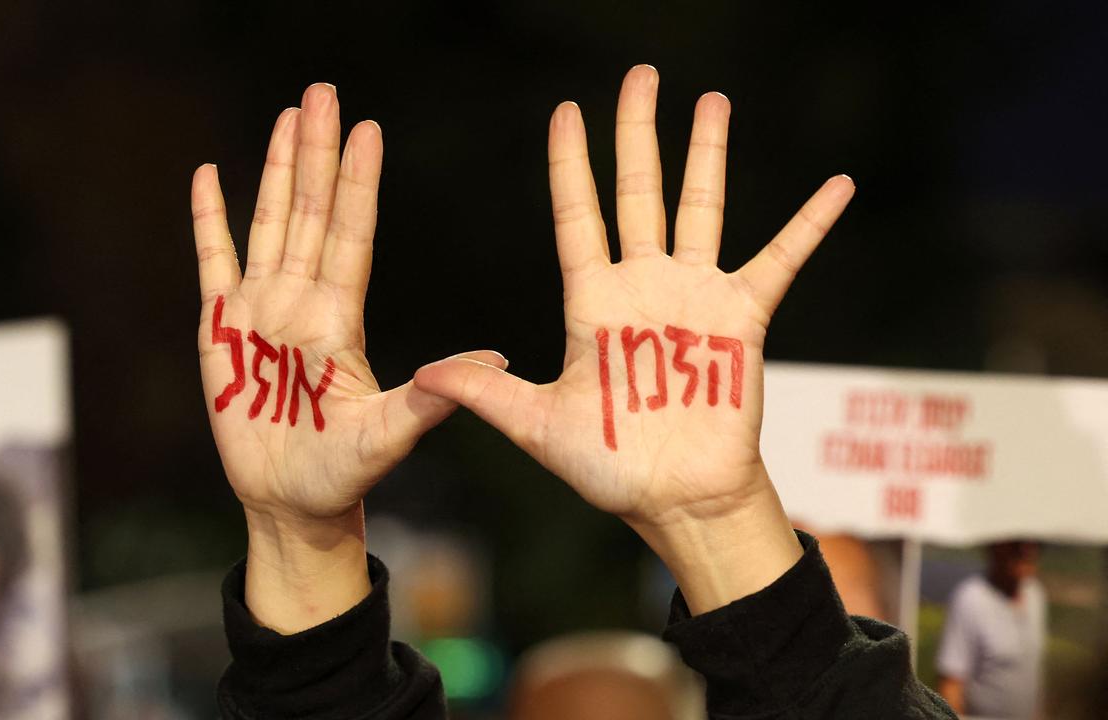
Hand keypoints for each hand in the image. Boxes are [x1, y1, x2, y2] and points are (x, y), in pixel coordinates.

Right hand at [192, 83, 502, 630]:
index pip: (350, 234)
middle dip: (316, 152)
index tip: (367, 132)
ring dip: (275, 169)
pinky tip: (210, 176)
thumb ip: (431, 396)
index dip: (357, 183)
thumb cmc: (344, 472)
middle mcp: (303, 301)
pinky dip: (210, 220)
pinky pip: (213, 261)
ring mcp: (261, 309)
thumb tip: (498, 360)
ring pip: (268, 222)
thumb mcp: (390, 433)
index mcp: (340, 317)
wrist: (291, 501)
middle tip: (323, 93)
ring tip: (286, 116)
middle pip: (310, 211)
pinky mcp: (221, 328)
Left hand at [414, 66, 853, 611]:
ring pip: (701, 207)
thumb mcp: (536, 424)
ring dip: (707, 154)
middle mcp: (642, 285)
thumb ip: (486, 392)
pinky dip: (808, 225)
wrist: (675, 500)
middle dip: (637, 133)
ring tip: (711, 99)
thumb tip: (423, 374)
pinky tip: (836, 186)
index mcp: (592, 302)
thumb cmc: (608, 466)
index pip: (578, 215)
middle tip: (638, 76)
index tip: (566, 112)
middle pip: (639, 191)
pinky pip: (780, 260)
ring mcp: (694, 296)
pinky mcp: (742, 319)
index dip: (571, 165)